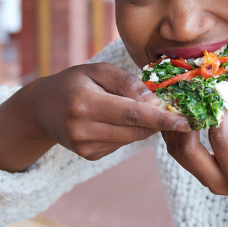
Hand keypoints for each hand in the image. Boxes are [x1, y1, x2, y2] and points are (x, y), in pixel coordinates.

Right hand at [0, 63, 191, 171]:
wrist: (42, 108)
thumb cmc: (73, 82)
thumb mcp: (97, 70)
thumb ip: (126, 82)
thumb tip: (153, 100)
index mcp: (84, 103)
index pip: (131, 114)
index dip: (161, 119)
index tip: (186, 121)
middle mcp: (82, 129)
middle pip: (135, 130)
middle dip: (160, 122)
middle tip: (176, 109)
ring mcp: (85, 147)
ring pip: (131, 139)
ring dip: (146, 126)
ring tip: (144, 108)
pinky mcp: (89, 156)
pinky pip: (121, 143)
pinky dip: (129, 131)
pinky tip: (119, 118)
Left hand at [163, 76, 227, 226]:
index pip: (219, 139)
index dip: (215, 112)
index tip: (214, 88)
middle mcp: (218, 183)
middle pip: (187, 150)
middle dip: (184, 120)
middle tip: (188, 94)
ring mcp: (207, 181)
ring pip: (178, 152)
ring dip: (175, 126)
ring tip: (179, 100)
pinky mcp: (201, 174)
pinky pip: (181, 153)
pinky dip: (177, 132)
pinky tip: (180, 113)